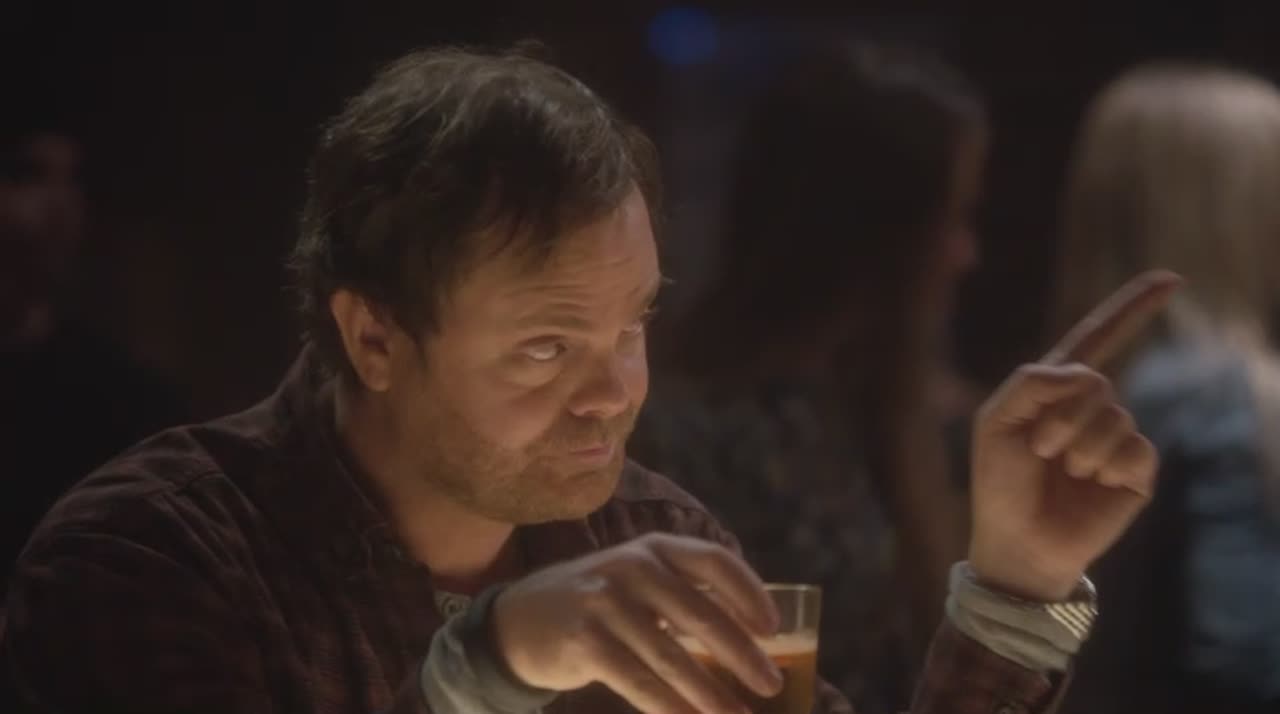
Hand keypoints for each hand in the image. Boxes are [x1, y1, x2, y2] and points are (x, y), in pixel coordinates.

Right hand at [491, 533, 782, 713]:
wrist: (516, 621)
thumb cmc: (596, 604)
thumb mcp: (635, 581)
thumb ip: (681, 595)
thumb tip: (749, 640)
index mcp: (653, 548)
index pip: (714, 561)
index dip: (750, 593)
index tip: (774, 629)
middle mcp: (632, 567)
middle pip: (701, 615)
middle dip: (742, 656)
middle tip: (771, 685)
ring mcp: (606, 602)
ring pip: (673, 658)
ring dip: (712, 696)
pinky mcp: (585, 641)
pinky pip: (639, 683)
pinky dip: (671, 710)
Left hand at [968, 270, 1180, 600]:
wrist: (1018, 539)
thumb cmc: (1000, 482)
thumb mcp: (996, 422)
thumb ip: (1032, 383)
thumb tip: (1088, 373)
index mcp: (1054, 388)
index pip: (1097, 337)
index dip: (1132, 307)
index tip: (1170, 279)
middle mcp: (1090, 407)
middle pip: (1094, 383)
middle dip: (1060, 419)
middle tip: (1038, 451)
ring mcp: (1115, 437)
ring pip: (1114, 417)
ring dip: (1078, 448)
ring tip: (1060, 473)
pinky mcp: (1135, 469)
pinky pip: (1134, 448)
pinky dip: (1104, 467)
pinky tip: (1089, 485)